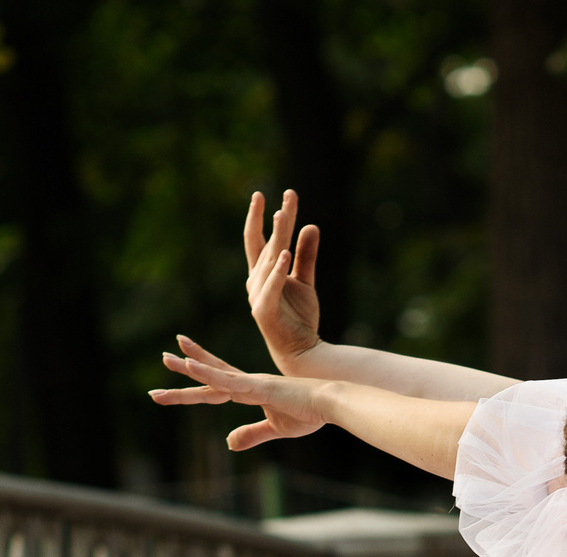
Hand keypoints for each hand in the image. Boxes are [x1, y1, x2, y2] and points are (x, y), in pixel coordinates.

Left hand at [150, 336, 327, 450]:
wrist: (330, 404)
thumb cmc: (309, 414)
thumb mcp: (275, 429)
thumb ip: (251, 434)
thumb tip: (228, 443)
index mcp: (251, 391)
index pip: (219, 383)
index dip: (200, 377)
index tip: (182, 368)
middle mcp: (247, 383)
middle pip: (211, 375)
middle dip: (186, 368)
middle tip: (164, 358)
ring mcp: (251, 383)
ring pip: (213, 375)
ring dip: (189, 368)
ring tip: (166, 359)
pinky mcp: (257, 387)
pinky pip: (227, 380)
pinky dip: (207, 373)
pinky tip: (190, 366)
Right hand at [242, 188, 323, 370]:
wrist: (302, 352)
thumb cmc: (300, 319)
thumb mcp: (305, 281)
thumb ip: (306, 255)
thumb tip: (310, 225)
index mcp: (263, 273)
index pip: (260, 239)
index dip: (264, 217)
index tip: (270, 194)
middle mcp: (256, 281)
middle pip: (266, 244)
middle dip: (274, 218)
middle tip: (287, 195)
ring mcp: (258, 296)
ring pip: (268, 261)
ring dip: (277, 237)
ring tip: (284, 215)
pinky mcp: (265, 311)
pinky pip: (271, 287)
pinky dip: (277, 271)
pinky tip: (285, 253)